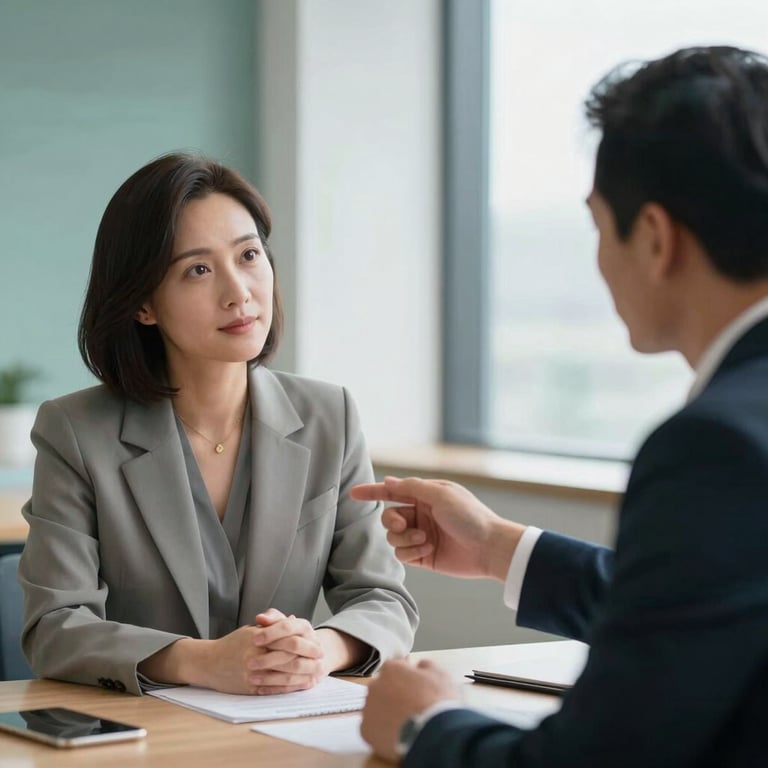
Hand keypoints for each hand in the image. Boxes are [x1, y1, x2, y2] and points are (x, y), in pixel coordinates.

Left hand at [246, 608, 326, 693]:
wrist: (309, 653)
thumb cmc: (289, 636)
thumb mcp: (281, 624)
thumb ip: (271, 619)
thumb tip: (260, 618)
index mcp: (304, 627)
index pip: (288, 627)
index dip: (271, 632)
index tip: (254, 639)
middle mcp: (313, 643)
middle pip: (294, 646)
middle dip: (270, 655)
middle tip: (249, 662)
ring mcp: (315, 662)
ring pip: (295, 668)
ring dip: (272, 674)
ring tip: (251, 677)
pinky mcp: (311, 680)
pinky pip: (294, 686)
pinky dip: (276, 688)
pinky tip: (260, 688)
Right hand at [350, 476, 524, 580]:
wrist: (488, 548)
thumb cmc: (469, 516)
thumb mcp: (440, 494)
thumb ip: (412, 487)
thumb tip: (389, 481)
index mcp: (426, 496)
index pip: (393, 491)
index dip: (372, 491)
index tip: (354, 493)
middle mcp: (421, 515)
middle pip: (388, 517)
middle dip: (391, 521)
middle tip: (403, 524)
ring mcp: (421, 536)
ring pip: (393, 538)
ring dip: (404, 538)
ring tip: (425, 539)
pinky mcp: (423, 556)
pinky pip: (402, 554)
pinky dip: (410, 551)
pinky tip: (428, 549)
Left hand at [360, 659, 459, 762]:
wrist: (433, 733)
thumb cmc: (437, 702)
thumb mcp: (440, 675)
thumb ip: (426, 666)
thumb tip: (421, 666)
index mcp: (391, 669)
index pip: (395, 669)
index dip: (406, 679)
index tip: (415, 688)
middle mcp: (375, 685)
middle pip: (383, 689)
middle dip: (394, 696)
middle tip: (411, 707)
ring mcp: (369, 709)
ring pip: (376, 709)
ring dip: (387, 713)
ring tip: (406, 724)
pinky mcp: (367, 730)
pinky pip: (373, 728)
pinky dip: (382, 731)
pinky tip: (398, 735)